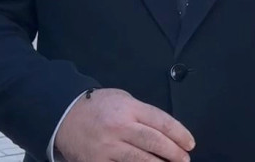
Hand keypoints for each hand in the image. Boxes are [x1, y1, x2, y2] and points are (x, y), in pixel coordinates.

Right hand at [55, 88, 194, 161]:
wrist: (64, 115)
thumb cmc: (98, 106)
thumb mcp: (123, 99)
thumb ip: (142, 113)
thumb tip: (166, 131)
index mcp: (129, 108)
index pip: (161, 122)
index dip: (179, 134)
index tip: (190, 144)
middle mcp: (119, 127)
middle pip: (154, 142)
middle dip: (174, 153)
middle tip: (185, 159)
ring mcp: (107, 146)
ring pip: (140, 160)